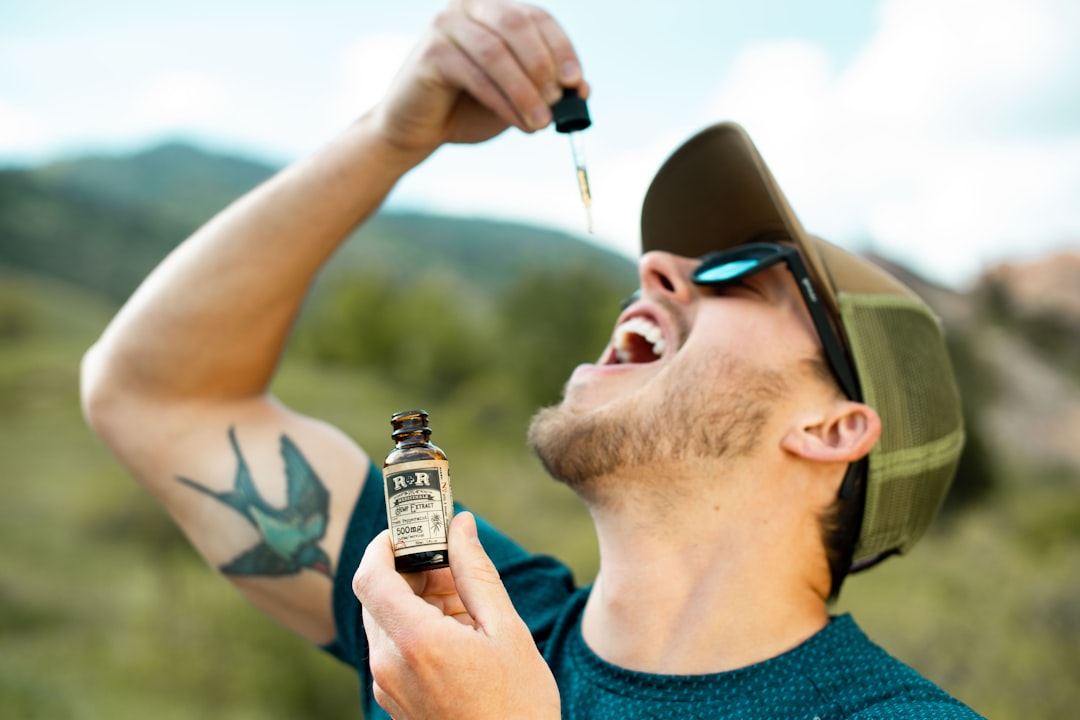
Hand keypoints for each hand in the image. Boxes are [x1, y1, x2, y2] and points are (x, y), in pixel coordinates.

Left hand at [353, 511, 560, 718]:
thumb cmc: (518, 705)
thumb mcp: (506, 629)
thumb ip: (475, 572)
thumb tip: (460, 524)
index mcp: (414, 642)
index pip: (370, 575)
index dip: (382, 544)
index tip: (408, 529)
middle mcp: (388, 665)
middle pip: (378, 597)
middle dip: (409, 572)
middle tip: (451, 564)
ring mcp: (388, 688)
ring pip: (386, 623)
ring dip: (417, 602)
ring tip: (466, 606)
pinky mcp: (394, 702)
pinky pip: (394, 651)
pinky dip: (417, 630)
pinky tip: (459, 635)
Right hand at [369, 0, 588, 155]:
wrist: (420, 129)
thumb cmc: (470, 107)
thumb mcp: (517, 95)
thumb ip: (547, 88)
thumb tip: (583, 89)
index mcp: (494, 9)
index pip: (537, 17)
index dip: (561, 47)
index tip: (575, 81)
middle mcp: (469, 7)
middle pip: (516, 26)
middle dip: (543, 66)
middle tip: (558, 101)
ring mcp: (446, 26)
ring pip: (496, 53)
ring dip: (525, 90)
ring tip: (541, 122)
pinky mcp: (430, 53)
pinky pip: (476, 76)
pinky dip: (503, 102)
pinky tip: (519, 123)